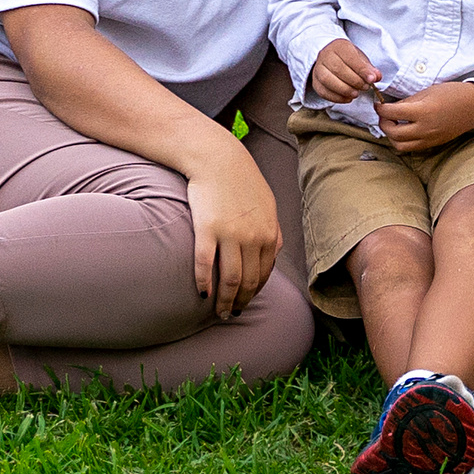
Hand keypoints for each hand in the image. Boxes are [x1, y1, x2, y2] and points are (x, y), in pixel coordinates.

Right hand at [183, 152, 279, 320]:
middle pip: (248, 282)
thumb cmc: (241, 181)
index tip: (246, 303)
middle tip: (232, 314)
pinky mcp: (207, 229)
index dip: (254, 293)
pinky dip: (204, 284)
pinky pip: (205, 265)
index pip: (263, 275)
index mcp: (269, 234)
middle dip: (241, 303)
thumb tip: (272, 254)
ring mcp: (230, 234)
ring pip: (229, 280)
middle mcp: (253, 238)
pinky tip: (202, 294)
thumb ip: (271, 231)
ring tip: (218, 311)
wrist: (218, 158)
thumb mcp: (267, 205)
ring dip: (224, 301)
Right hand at [310, 38, 380, 105]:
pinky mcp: (315, 82)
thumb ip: (368, 68)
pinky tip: (348, 98)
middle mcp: (325, 56)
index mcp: (339, 46)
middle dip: (354, 81)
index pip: (350, 58)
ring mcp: (318, 69)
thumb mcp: (360, 58)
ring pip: (327, 80)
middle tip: (365, 87)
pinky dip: (336, 98)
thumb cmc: (348, 59)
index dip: (362, 70)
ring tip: (356, 93)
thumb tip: (376, 77)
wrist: (330, 58)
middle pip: (338, 69)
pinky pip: (323, 91)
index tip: (372, 80)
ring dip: (344, 90)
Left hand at [375, 81, 473, 153]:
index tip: (379, 104)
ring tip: (393, 124)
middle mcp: (424, 129)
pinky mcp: (432, 144)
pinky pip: (411, 148)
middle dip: (383, 123)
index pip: (392, 113)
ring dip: (391, 136)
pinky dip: (402, 141)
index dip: (381, 109)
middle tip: (384, 115)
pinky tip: (404, 130)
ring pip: (400, 145)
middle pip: (393, 133)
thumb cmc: (452, 94)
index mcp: (423, 112)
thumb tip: (390, 108)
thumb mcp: (427, 92)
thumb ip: (407, 102)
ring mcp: (429, 139)